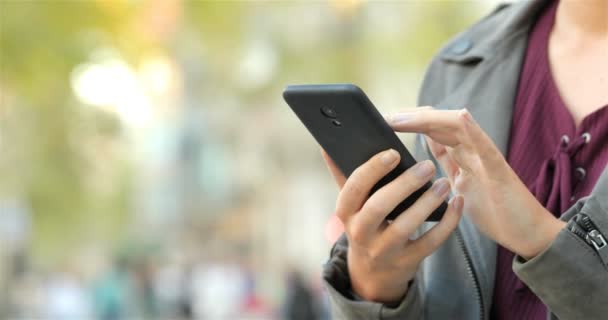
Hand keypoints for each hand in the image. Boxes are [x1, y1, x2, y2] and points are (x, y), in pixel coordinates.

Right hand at [321, 148, 463, 302]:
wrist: (372, 273)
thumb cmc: (364, 226)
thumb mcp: (350, 206)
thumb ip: (343, 175)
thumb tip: (327, 146)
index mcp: (346, 212)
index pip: (354, 188)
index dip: (372, 169)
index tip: (393, 152)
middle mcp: (361, 233)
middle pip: (379, 206)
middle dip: (404, 184)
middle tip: (427, 165)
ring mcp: (384, 250)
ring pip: (405, 226)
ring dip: (427, 202)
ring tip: (443, 182)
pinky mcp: (407, 262)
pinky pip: (430, 242)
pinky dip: (447, 223)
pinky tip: (457, 203)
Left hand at [388, 108, 565, 258]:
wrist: (526, 232)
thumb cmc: (494, 212)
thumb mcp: (457, 189)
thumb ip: (442, 173)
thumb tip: (413, 168)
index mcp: (462, 156)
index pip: (432, 132)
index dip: (409, 124)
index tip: (383, 123)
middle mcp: (473, 151)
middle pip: (440, 125)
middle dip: (412, 118)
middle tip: (386, 116)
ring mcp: (486, 158)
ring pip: (457, 128)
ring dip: (430, 119)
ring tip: (407, 116)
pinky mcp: (499, 171)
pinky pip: (486, 147)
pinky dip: (473, 130)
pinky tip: (461, 117)